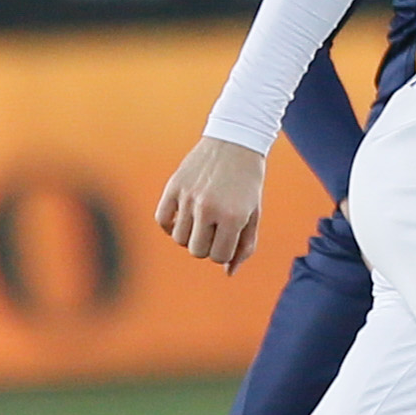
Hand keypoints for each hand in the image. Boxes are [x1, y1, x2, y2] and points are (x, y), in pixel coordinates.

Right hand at [158, 137, 267, 268]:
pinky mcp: (174, 186)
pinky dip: (169, 224)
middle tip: (215, 229)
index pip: (219, 256)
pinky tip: (182, 217)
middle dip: (207, 246)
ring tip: (200, 221)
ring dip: (189, 236)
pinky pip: (161, 220)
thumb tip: (228, 272)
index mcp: (233, 217)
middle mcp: (209, 208)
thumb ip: (244, 246)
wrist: (236, 142)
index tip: (229, 236)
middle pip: (197, 251)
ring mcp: (188, 196)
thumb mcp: (253, 214)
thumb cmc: (248, 182)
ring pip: (179, 239)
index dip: (224, 251)